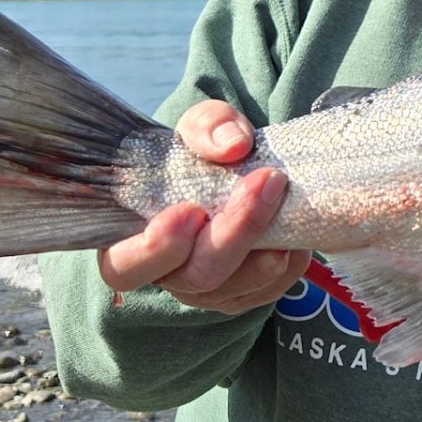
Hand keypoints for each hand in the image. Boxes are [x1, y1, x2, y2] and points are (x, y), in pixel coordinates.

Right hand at [97, 99, 310, 314]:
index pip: (125, 267)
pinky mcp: (240, 295)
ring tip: (285, 198)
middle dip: (235, 233)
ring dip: (266, 249)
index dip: (156, 249)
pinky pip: (266, 294)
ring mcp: (204, 291)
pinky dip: (287, 265)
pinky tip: (296, 235)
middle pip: (196, 277)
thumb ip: (208, 127)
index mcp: (130, 239)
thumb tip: (234, 146)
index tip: (191, 209)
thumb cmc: (201, 151)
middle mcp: (165, 274)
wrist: (232, 169)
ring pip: (234, 290)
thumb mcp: (199, 126)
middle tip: (266, 180)